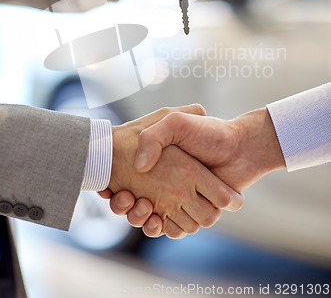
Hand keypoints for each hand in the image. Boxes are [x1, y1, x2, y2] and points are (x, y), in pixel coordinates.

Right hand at [99, 105, 242, 238]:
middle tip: (125, 197)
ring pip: (150, 219)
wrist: (241, 147)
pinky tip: (156, 218)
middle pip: (135, 204)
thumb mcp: (176, 122)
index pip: (125, 181)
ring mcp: (179, 199)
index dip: (115, 187)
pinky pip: (170, 228)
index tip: (110, 185)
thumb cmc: (210, 133)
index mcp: (160, 164)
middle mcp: (168, 183)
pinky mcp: (192, 213)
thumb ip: (154, 136)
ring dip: (140, 217)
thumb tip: (139, 166)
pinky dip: (160, 227)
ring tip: (141, 204)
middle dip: (127, 206)